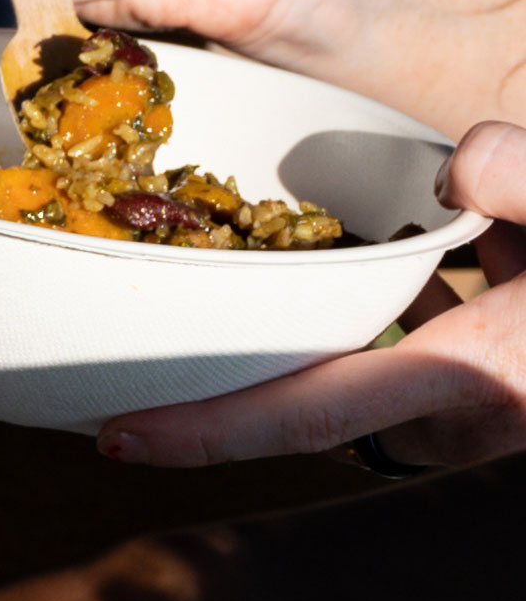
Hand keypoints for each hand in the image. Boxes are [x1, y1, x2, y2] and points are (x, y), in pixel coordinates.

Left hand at [100, 121, 525, 469]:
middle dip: (227, 398)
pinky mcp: (504, 385)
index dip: (205, 432)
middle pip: (308, 417)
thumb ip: (522, 178)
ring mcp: (485, 409)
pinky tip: (381, 256)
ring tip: (238, 298)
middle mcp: (464, 413)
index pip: (307, 415)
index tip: (115, 438)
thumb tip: (459, 162)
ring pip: (357, 397)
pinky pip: (412, 367)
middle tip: (141, 374)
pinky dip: (377, 328)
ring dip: (303, 355)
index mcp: (469, 375)